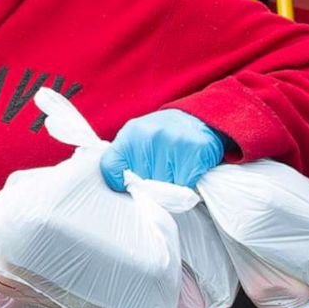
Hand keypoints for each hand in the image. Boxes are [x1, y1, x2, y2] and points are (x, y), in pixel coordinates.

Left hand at [99, 109, 225, 191]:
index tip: (131, 184)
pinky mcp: (194, 151)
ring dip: (169, 188)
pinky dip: (186, 187)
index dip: (120, 183)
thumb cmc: (163, 137)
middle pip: (140, 184)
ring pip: (163, 188)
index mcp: (129, 135)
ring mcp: (172, 142)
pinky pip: (184, 186)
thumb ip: (125, 161)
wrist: (198, 119)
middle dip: (150, 187)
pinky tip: (187, 172)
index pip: (110, 169)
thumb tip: (123, 189)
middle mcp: (147, 136)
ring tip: (175, 172)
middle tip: (160, 175)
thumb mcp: (137, 141)